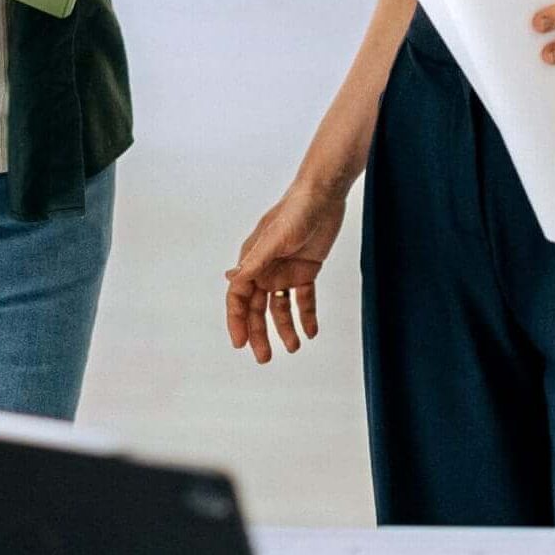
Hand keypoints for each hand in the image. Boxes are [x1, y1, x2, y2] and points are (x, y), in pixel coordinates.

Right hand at [226, 174, 349, 363]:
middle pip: (257, 307)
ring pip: (280, 307)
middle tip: (264, 357)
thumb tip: (231, 281)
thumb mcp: (273, 239)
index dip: (236, 320)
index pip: (238, 296)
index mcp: (252, 260)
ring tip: (294, 347)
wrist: (323, 196)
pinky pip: (304, 299)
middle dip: (259, 332)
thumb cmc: (293, 212)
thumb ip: (254, 261)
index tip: (240, 343)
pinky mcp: (306, 270)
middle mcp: (265, 268)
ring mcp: (285, 270)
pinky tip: (312, 331)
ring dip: (284, 327)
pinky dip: (307, 316)